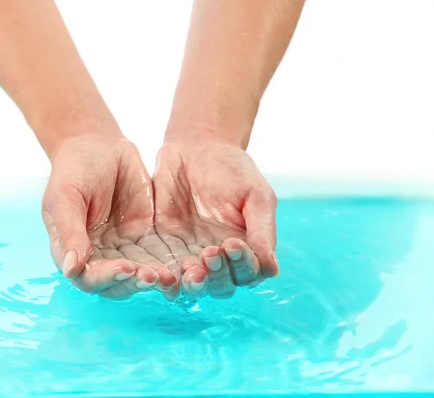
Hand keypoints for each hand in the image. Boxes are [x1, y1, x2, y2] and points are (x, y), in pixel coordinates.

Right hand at [42, 133, 177, 300]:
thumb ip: (69, 231)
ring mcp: (122, 247)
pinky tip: (182, 266)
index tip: (125, 268)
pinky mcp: (144, 236)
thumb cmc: (74, 168)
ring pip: (138, 273)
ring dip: (153, 278)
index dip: (106, 278)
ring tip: (170, 276)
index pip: (88, 277)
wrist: (97, 144)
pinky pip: (157, 255)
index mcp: (72, 250)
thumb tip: (71, 269)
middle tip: (154, 276)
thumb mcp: (66, 196)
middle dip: (134, 282)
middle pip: (116, 282)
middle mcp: (98, 255)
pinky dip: (167, 263)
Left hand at [153, 134, 277, 298]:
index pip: (249, 272)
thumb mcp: (255, 194)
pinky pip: (166, 270)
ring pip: (195, 284)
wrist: (195, 148)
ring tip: (189, 270)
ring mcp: (191, 255)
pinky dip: (166, 278)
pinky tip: (164, 275)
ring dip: (194, 282)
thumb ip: (262, 230)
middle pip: (222, 285)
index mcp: (247, 248)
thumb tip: (270, 268)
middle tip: (209, 254)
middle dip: (217, 275)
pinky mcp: (165, 248)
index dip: (242, 264)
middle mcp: (220, 258)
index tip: (232, 244)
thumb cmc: (232, 169)